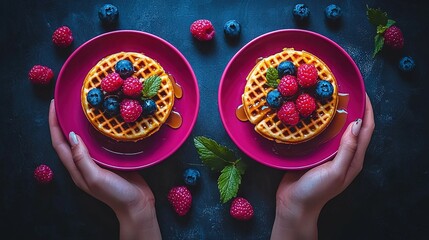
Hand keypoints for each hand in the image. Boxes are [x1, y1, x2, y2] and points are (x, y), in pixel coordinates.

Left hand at [48, 100, 160, 239]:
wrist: (137, 204)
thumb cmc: (116, 194)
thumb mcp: (96, 177)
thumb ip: (82, 159)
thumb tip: (72, 136)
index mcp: (76, 169)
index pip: (59, 143)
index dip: (54, 124)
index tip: (54, 105)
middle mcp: (84, 164)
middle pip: (68, 139)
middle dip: (64, 121)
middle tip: (67, 103)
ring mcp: (97, 162)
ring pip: (84, 139)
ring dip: (80, 124)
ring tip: (82, 108)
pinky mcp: (110, 160)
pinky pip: (99, 142)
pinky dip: (97, 131)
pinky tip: (103, 123)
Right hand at [271, 94, 374, 239]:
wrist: (293, 204)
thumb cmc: (316, 191)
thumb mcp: (335, 172)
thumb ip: (347, 150)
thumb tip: (356, 124)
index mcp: (353, 159)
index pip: (366, 130)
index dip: (367, 111)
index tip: (363, 93)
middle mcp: (343, 154)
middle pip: (352, 127)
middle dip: (352, 109)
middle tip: (343, 91)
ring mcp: (328, 153)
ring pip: (335, 129)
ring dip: (335, 114)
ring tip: (328, 98)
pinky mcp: (314, 153)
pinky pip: (320, 134)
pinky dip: (320, 123)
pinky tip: (312, 114)